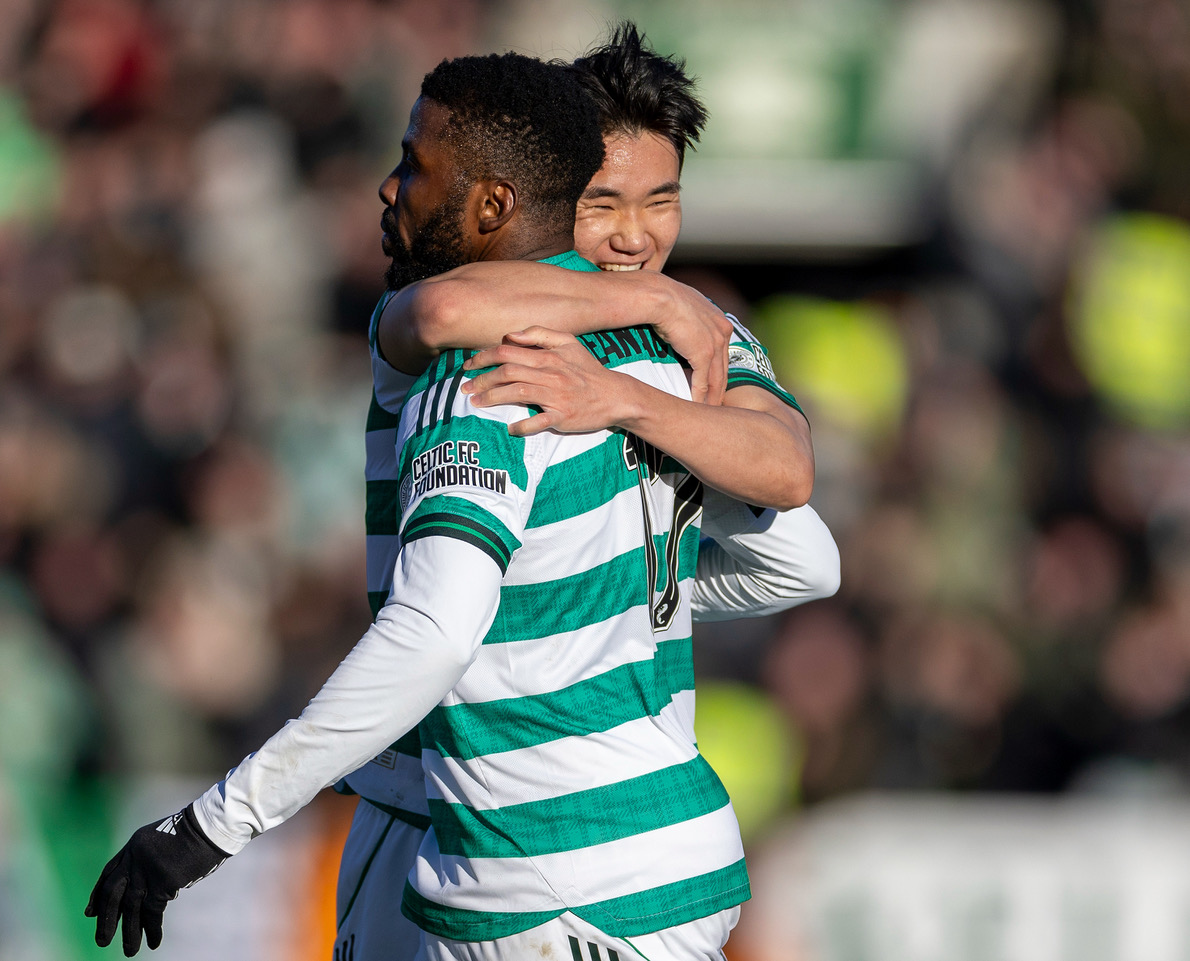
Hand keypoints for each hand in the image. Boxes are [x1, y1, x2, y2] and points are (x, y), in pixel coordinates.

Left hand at [86, 804, 228, 955]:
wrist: (208, 826)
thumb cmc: (194, 831)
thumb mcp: (163, 839)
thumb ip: (150, 859)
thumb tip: (150, 888)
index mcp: (133, 845)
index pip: (108, 873)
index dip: (98, 894)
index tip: (91, 913)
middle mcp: (134, 858)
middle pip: (112, 893)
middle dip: (107, 919)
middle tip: (102, 941)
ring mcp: (146, 870)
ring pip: (130, 907)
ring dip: (130, 932)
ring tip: (129, 952)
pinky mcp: (161, 881)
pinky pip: (153, 911)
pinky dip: (152, 929)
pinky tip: (153, 942)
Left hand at [463, 327, 636, 435]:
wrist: (615, 396)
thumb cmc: (587, 370)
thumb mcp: (568, 343)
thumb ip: (539, 334)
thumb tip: (510, 335)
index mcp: (548, 356)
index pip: (508, 351)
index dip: (483, 357)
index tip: (468, 365)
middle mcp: (550, 373)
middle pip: (507, 372)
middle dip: (481, 379)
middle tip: (465, 387)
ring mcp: (556, 396)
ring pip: (516, 393)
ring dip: (492, 398)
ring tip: (475, 403)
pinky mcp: (563, 417)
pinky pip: (538, 422)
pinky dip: (521, 426)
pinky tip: (510, 428)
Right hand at [648, 280, 732, 404]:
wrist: (657, 296)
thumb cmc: (661, 298)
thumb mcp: (683, 308)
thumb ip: (688, 320)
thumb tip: (678, 326)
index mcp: (719, 320)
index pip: (722, 353)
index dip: (718, 371)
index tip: (713, 386)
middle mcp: (722, 332)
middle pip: (724, 368)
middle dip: (719, 390)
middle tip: (715, 407)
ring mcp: (716, 343)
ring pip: (717, 379)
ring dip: (712, 398)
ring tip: (708, 413)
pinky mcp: (704, 354)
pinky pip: (703, 382)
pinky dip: (700, 397)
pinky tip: (697, 408)